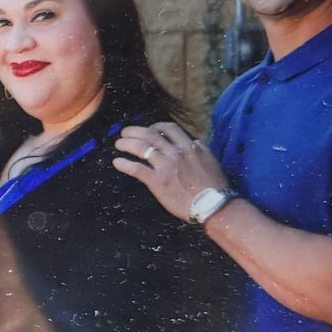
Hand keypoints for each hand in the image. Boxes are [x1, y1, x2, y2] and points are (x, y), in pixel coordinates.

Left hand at [113, 122, 228, 221]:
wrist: (213, 205)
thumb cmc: (214, 186)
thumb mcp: (210, 160)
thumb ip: (198, 150)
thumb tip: (192, 143)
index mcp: (191, 147)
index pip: (169, 129)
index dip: (155, 127)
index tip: (149, 130)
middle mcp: (177, 152)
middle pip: (151, 134)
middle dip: (135, 131)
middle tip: (125, 132)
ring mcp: (166, 165)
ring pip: (141, 148)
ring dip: (126, 144)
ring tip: (119, 144)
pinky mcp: (157, 181)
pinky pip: (136, 169)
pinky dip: (124, 164)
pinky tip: (117, 163)